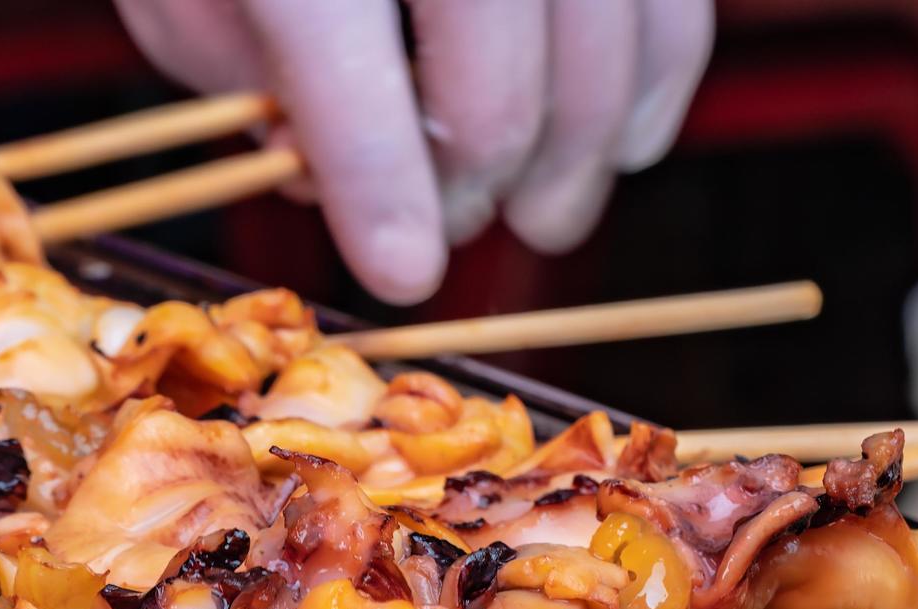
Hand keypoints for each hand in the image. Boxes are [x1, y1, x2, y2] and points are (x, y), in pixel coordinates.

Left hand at [114, 0, 713, 303]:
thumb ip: (245, 82)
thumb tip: (339, 185)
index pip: (349, 89)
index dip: (381, 199)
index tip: (401, 274)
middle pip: (494, 90)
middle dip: (477, 189)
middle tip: (456, 228)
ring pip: (604, 55)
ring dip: (576, 160)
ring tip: (543, 212)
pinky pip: (671, 10)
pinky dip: (652, 87)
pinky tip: (619, 142)